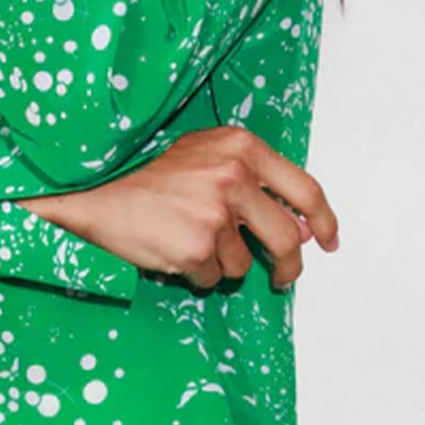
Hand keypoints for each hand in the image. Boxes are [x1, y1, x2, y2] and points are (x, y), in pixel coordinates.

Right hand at [19, 126, 338, 291]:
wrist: (94, 189)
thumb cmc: (148, 175)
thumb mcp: (205, 158)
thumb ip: (254, 183)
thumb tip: (301, 229)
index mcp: (241, 148)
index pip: (304, 188)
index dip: (324, 220)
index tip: (329, 241)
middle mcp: (234, 176)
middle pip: (287, 237)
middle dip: (288, 266)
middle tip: (282, 277)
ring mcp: (216, 213)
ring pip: (245, 263)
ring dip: (222, 263)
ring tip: (188, 240)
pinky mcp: (197, 246)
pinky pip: (213, 276)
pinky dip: (195, 272)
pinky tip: (171, 248)